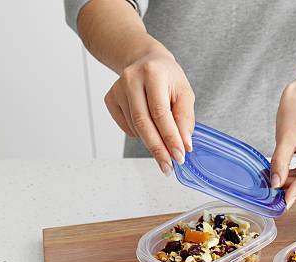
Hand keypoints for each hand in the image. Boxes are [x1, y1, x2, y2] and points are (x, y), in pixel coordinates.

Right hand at [104, 46, 194, 174]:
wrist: (145, 60)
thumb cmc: (168, 78)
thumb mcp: (184, 92)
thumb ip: (185, 118)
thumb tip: (184, 144)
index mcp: (153, 73)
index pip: (160, 112)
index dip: (170, 137)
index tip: (179, 156)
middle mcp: (131, 79)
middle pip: (143, 122)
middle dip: (158, 148)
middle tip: (168, 167)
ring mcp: (117, 89)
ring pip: (135, 128)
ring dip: (152, 142)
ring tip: (164, 146)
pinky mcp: (110, 99)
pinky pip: (127, 127)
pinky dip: (141, 134)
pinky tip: (149, 126)